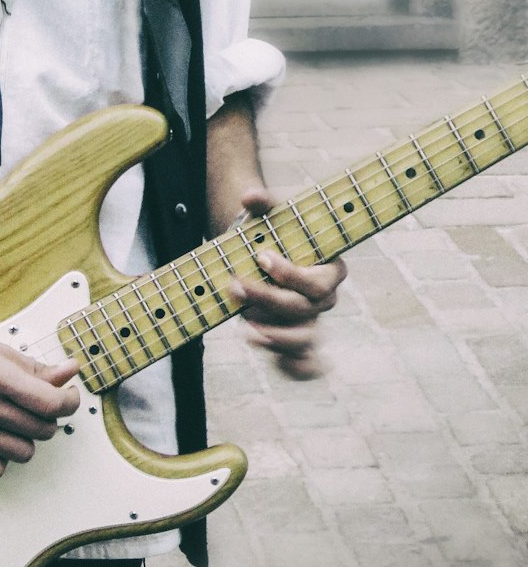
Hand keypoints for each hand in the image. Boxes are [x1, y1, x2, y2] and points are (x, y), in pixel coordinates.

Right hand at [0, 312, 79, 478]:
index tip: (68, 399)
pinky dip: (1, 458)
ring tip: (13, 420)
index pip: (51, 404)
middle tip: (37, 405)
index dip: (68, 403)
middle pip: (41, 429)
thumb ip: (35, 367)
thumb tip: (68, 372)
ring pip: (23, 452)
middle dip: (47, 418)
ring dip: (26, 438)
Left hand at [228, 186, 346, 378]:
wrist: (263, 250)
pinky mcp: (297, 338)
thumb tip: (250, 197)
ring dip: (276, 337)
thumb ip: (262, 203)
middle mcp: (326, 299)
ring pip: (305, 340)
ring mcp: (312, 321)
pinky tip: (272, 360)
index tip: (261, 257)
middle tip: (235, 285)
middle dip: (269, 300)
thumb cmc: (273, 231)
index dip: (291, 274)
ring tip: (245, 326)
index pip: (318, 282)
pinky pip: (303, 363)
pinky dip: (293, 369)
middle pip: (305, 310)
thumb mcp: (268, 215)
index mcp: (330, 268)